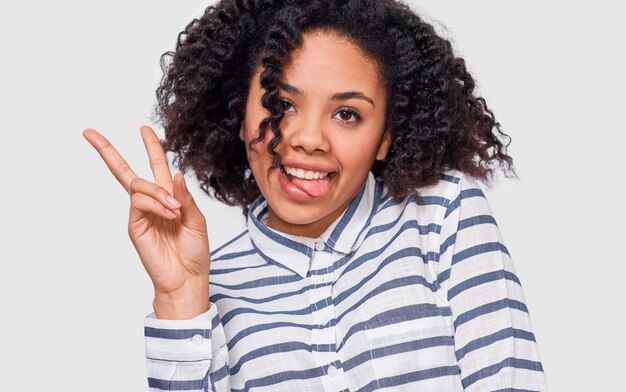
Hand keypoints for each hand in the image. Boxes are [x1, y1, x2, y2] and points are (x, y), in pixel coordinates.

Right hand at [83, 125, 210, 318]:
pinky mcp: (134, 225)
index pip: (157, 167)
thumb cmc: (194, 251)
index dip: (151, 147)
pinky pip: (139, 202)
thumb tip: (176, 174)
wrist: (187, 277)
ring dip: (158, 193)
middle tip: (90, 133)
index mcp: (169, 198)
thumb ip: (185, 197)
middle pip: (126, 172)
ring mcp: (140, 214)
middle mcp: (151, 203)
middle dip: (108, 151)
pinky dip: (155, 203)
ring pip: (138, 185)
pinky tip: (169, 213)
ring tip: (175, 211)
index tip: (144, 128)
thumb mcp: (197, 220)